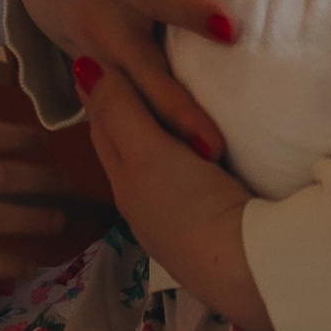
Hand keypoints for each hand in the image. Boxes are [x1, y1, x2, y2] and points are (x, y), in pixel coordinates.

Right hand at [13, 0, 238, 148]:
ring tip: (206, 164)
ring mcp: (93, 57)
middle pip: (143, 69)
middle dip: (176, 105)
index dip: (190, 10)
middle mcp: (101, 22)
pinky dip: (147, 135)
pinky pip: (121, 110)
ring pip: (131, 101)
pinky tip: (180, 165)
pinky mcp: (92, 78)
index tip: (230, 28)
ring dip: (164, 134)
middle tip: (214, 142)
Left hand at [78, 63, 270, 327]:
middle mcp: (144, 206)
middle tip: (127, 76)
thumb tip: (82, 65)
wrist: (247, 269)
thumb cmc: (191, 206)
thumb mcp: (147, 154)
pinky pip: (188, 183)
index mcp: (125, 184)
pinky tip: (203, 156)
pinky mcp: (213, 228)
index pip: (105, 129)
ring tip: (167, 111)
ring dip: (157, 139)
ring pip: (157, 168)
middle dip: (122, 115)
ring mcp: (177, 221)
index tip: (101, 60)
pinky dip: (185, 160)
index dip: (102, 93)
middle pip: (127, 151)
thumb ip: (120, 112)